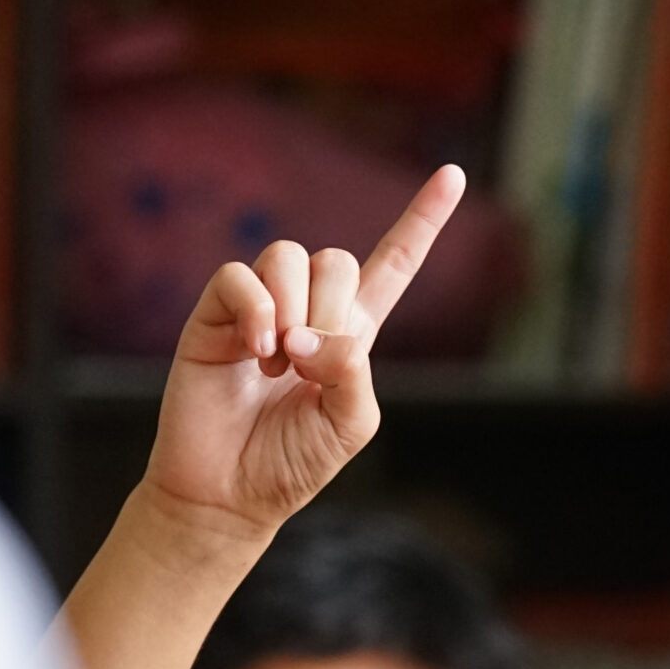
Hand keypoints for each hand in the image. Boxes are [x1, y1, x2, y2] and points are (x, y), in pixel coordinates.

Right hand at [58, 166, 464, 668]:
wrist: (229, 493)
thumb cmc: (292, 463)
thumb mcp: (350, 425)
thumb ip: (353, 372)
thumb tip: (312, 335)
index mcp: (352, 335)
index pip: (394, 265)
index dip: (422, 221)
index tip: (453, 174)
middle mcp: (307, 311)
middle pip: (336, 259)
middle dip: (333, 309)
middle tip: (310, 364)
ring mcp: (260, 309)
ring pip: (288, 257)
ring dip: (293, 310)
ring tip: (279, 363)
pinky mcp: (216, 315)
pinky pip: (239, 277)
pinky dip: (255, 311)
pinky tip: (258, 351)